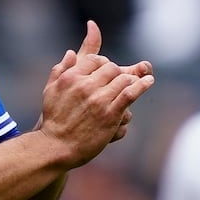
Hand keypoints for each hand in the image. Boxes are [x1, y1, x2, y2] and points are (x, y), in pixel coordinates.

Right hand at [39, 21, 153, 165]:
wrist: (56, 147)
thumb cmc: (53, 120)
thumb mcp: (50, 90)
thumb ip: (60, 69)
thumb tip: (70, 52)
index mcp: (71, 77)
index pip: (94, 60)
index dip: (103, 63)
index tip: (106, 70)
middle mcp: (85, 86)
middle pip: (111, 68)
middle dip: (117, 72)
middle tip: (121, 78)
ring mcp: (99, 100)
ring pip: (122, 79)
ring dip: (131, 80)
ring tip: (137, 80)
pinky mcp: (110, 114)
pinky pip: (130, 94)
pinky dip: (141, 86)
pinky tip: (149, 81)